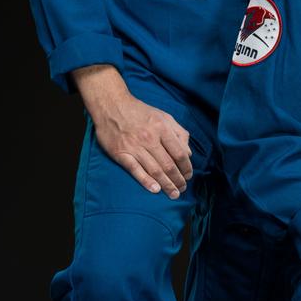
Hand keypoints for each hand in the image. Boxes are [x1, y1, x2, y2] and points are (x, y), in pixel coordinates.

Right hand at [75, 65, 192, 197]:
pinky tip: (155, 190)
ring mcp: (134, 147)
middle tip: (182, 189)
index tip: (189, 176)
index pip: (179, 153)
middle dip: (178, 180)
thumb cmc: (141, 112)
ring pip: (154, 170)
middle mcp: (150, 139)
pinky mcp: (120, 153)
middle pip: (168, 164)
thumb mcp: (165, 116)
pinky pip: (135, 170)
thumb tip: (188, 153)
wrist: (112, 106)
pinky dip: (146, 181)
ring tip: (173, 194)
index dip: (186, 167)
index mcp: (162, 129)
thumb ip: (179, 133)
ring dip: (166, 184)